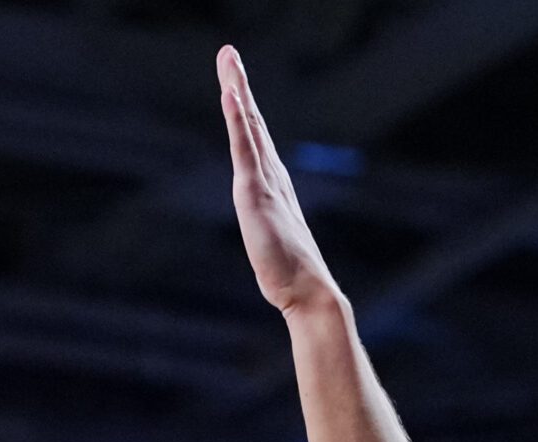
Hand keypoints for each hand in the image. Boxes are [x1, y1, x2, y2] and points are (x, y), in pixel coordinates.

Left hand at [218, 46, 344, 318]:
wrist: (309, 291)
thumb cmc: (293, 277)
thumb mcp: (274, 247)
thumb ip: (271, 234)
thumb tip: (271, 243)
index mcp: (274, 187)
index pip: (255, 139)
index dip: (245, 108)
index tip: (235, 81)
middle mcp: (273, 177)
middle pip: (253, 121)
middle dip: (239, 85)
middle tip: (228, 53)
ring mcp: (266, 182)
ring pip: (250, 125)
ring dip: (237, 89)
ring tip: (228, 59)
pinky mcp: (257, 192)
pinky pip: (245, 148)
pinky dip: (238, 119)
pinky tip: (230, 96)